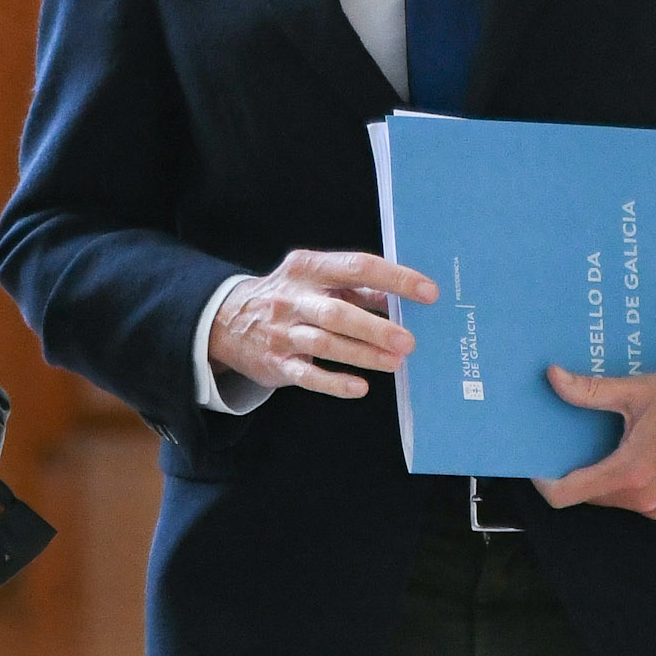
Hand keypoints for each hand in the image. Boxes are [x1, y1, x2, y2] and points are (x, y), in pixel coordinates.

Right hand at [209, 251, 437, 397]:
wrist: (227, 321)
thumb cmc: (289, 297)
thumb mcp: (317, 280)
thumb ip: (358, 288)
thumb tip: (402, 298)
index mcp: (309, 268)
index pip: (357, 267)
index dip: (395, 279)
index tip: (427, 292)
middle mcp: (294, 298)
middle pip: (337, 312)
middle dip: (375, 327)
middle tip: (408, 341)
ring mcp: (283, 332)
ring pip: (325, 344)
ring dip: (362, 354)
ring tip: (394, 363)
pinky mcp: (277, 363)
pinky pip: (307, 375)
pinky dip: (334, 382)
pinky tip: (359, 387)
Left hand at [533, 357, 655, 525]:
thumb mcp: (639, 390)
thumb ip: (591, 391)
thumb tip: (553, 378)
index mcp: (631, 472)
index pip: (567, 495)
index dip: (545, 483)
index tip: (540, 465)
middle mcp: (647, 499)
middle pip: (593, 495)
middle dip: (583, 472)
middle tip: (585, 441)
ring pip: (620, 500)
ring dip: (614, 477)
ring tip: (624, 443)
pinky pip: (646, 502)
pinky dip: (640, 484)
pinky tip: (652, 455)